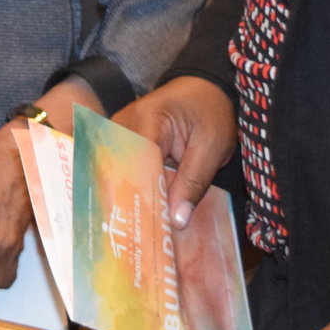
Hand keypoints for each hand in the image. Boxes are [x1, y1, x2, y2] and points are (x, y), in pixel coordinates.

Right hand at [116, 76, 236, 227]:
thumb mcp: (212, 146)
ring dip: (127, 199)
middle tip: (139, 240)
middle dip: (129, 205)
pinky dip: (130, 190)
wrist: (204, 89)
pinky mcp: (121, 141)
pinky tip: (137, 215)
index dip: (141, 200)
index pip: (136, 168)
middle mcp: (123, 124)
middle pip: (119, 173)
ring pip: (116, 174)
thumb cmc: (211, 112)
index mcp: (147, 120)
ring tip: (133, 234)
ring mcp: (118, 132)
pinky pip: (122, 169)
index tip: (149, 232)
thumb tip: (176, 221)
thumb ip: (193, 182)